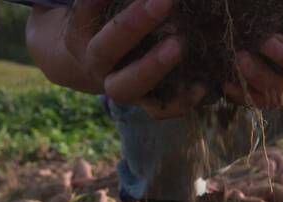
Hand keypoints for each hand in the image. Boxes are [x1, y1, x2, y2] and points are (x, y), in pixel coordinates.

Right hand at [27, 0, 205, 118]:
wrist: (95, 67)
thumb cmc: (105, 27)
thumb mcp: (99, 11)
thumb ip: (107, 2)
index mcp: (81, 36)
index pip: (86, 12)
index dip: (103, 1)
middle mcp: (97, 66)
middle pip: (106, 49)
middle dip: (133, 26)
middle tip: (163, 2)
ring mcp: (120, 88)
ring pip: (128, 86)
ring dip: (153, 67)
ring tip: (178, 46)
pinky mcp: (143, 102)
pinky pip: (159, 110)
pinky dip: (181, 102)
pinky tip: (202, 85)